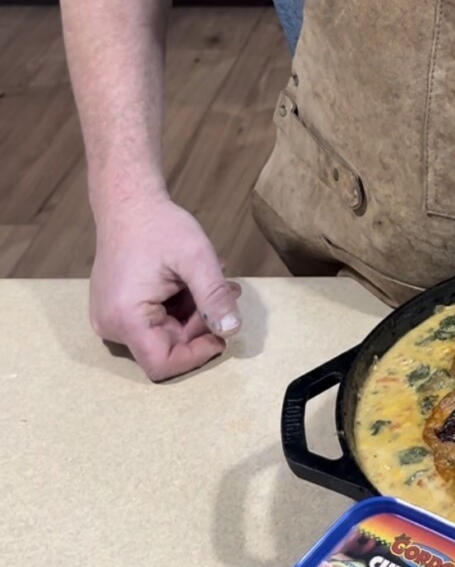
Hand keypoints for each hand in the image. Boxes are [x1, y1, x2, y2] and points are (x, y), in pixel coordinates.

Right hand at [89, 194, 241, 381]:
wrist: (127, 202)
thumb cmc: (159, 225)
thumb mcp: (196, 257)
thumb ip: (214, 296)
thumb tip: (232, 331)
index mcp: (125, 317)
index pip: (161, 364)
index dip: (195, 355)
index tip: (221, 333)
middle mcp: (110, 324)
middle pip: (164, 346)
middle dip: (200, 325)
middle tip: (227, 293)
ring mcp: (109, 317)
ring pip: (161, 333)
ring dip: (193, 313)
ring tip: (217, 282)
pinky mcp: (114, 309)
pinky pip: (151, 320)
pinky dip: (177, 306)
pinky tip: (193, 281)